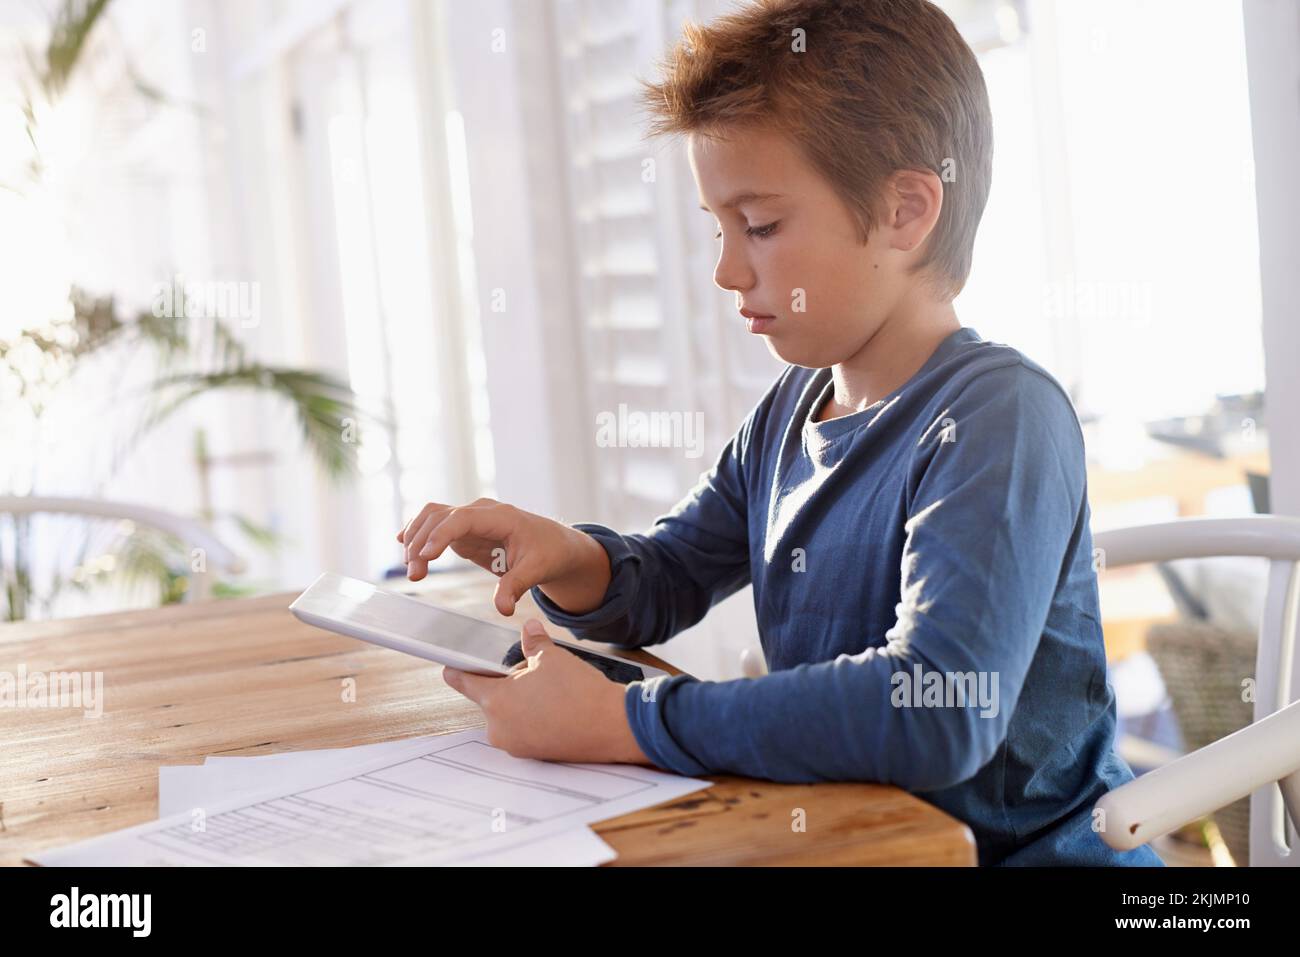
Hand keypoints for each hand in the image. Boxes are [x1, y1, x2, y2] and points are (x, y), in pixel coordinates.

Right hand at [396, 497, 610, 615]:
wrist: (555, 544)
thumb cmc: (549, 552)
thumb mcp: (538, 569)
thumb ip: (517, 586)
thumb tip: (502, 609)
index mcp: (500, 516)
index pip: (462, 518)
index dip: (440, 534)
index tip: (426, 556)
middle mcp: (481, 512)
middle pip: (440, 517)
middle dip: (422, 543)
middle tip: (414, 575)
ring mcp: (471, 519)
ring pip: (433, 517)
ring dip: (416, 538)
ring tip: (411, 569)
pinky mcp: (465, 531)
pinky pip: (435, 525)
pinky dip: (419, 532)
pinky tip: (402, 543)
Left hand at [441, 619, 651, 765]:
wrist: (613, 727)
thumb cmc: (579, 691)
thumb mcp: (553, 657)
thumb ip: (533, 643)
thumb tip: (529, 629)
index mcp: (496, 701)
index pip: (463, 681)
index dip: (457, 668)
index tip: (449, 664)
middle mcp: (499, 728)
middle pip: (492, 698)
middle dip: (508, 684)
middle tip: (534, 673)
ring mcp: (516, 745)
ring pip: (510, 715)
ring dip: (522, 702)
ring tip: (552, 692)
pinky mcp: (534, 755)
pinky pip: (525, 731)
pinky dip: (535, 719)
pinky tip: (558, 709)